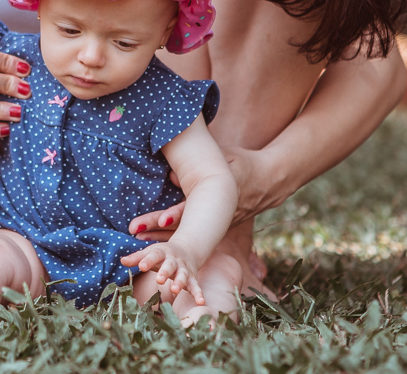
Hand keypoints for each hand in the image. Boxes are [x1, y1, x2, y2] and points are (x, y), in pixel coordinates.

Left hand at [121, 241, 204, 303]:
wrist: (187, 249)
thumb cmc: (163, 254)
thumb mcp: (150, 253)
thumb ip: (137, 258)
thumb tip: (122, 261)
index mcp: (162, 252)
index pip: (154, 255)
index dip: (147, 260)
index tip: (141, 266)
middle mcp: (174, 260)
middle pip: (170, 265)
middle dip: (165, 272)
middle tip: (159, 279)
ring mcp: (184, 269)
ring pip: (183, 275)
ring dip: (180, 282)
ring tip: (175, 290)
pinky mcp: (192, 278)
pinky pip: (196, 286)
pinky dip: (198, 293)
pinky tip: (201, 302)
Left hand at [129, 147, 286, 237]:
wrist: (270, 180)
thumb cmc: (244, 163)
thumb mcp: (228, 157)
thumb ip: (202, 164)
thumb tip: (170, 175)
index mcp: (217, 195)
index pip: (191, 208)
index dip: (174, 215)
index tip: (159, 222)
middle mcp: (216, 214)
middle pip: (184, 225)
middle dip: (158, 230)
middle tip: (135, 231)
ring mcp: (217, 222)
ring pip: (187, 234)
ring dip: (163, 240)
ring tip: (139, 243)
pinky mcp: (218, 227)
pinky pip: (195, 236)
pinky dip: (177, 243)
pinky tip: (158, 249)